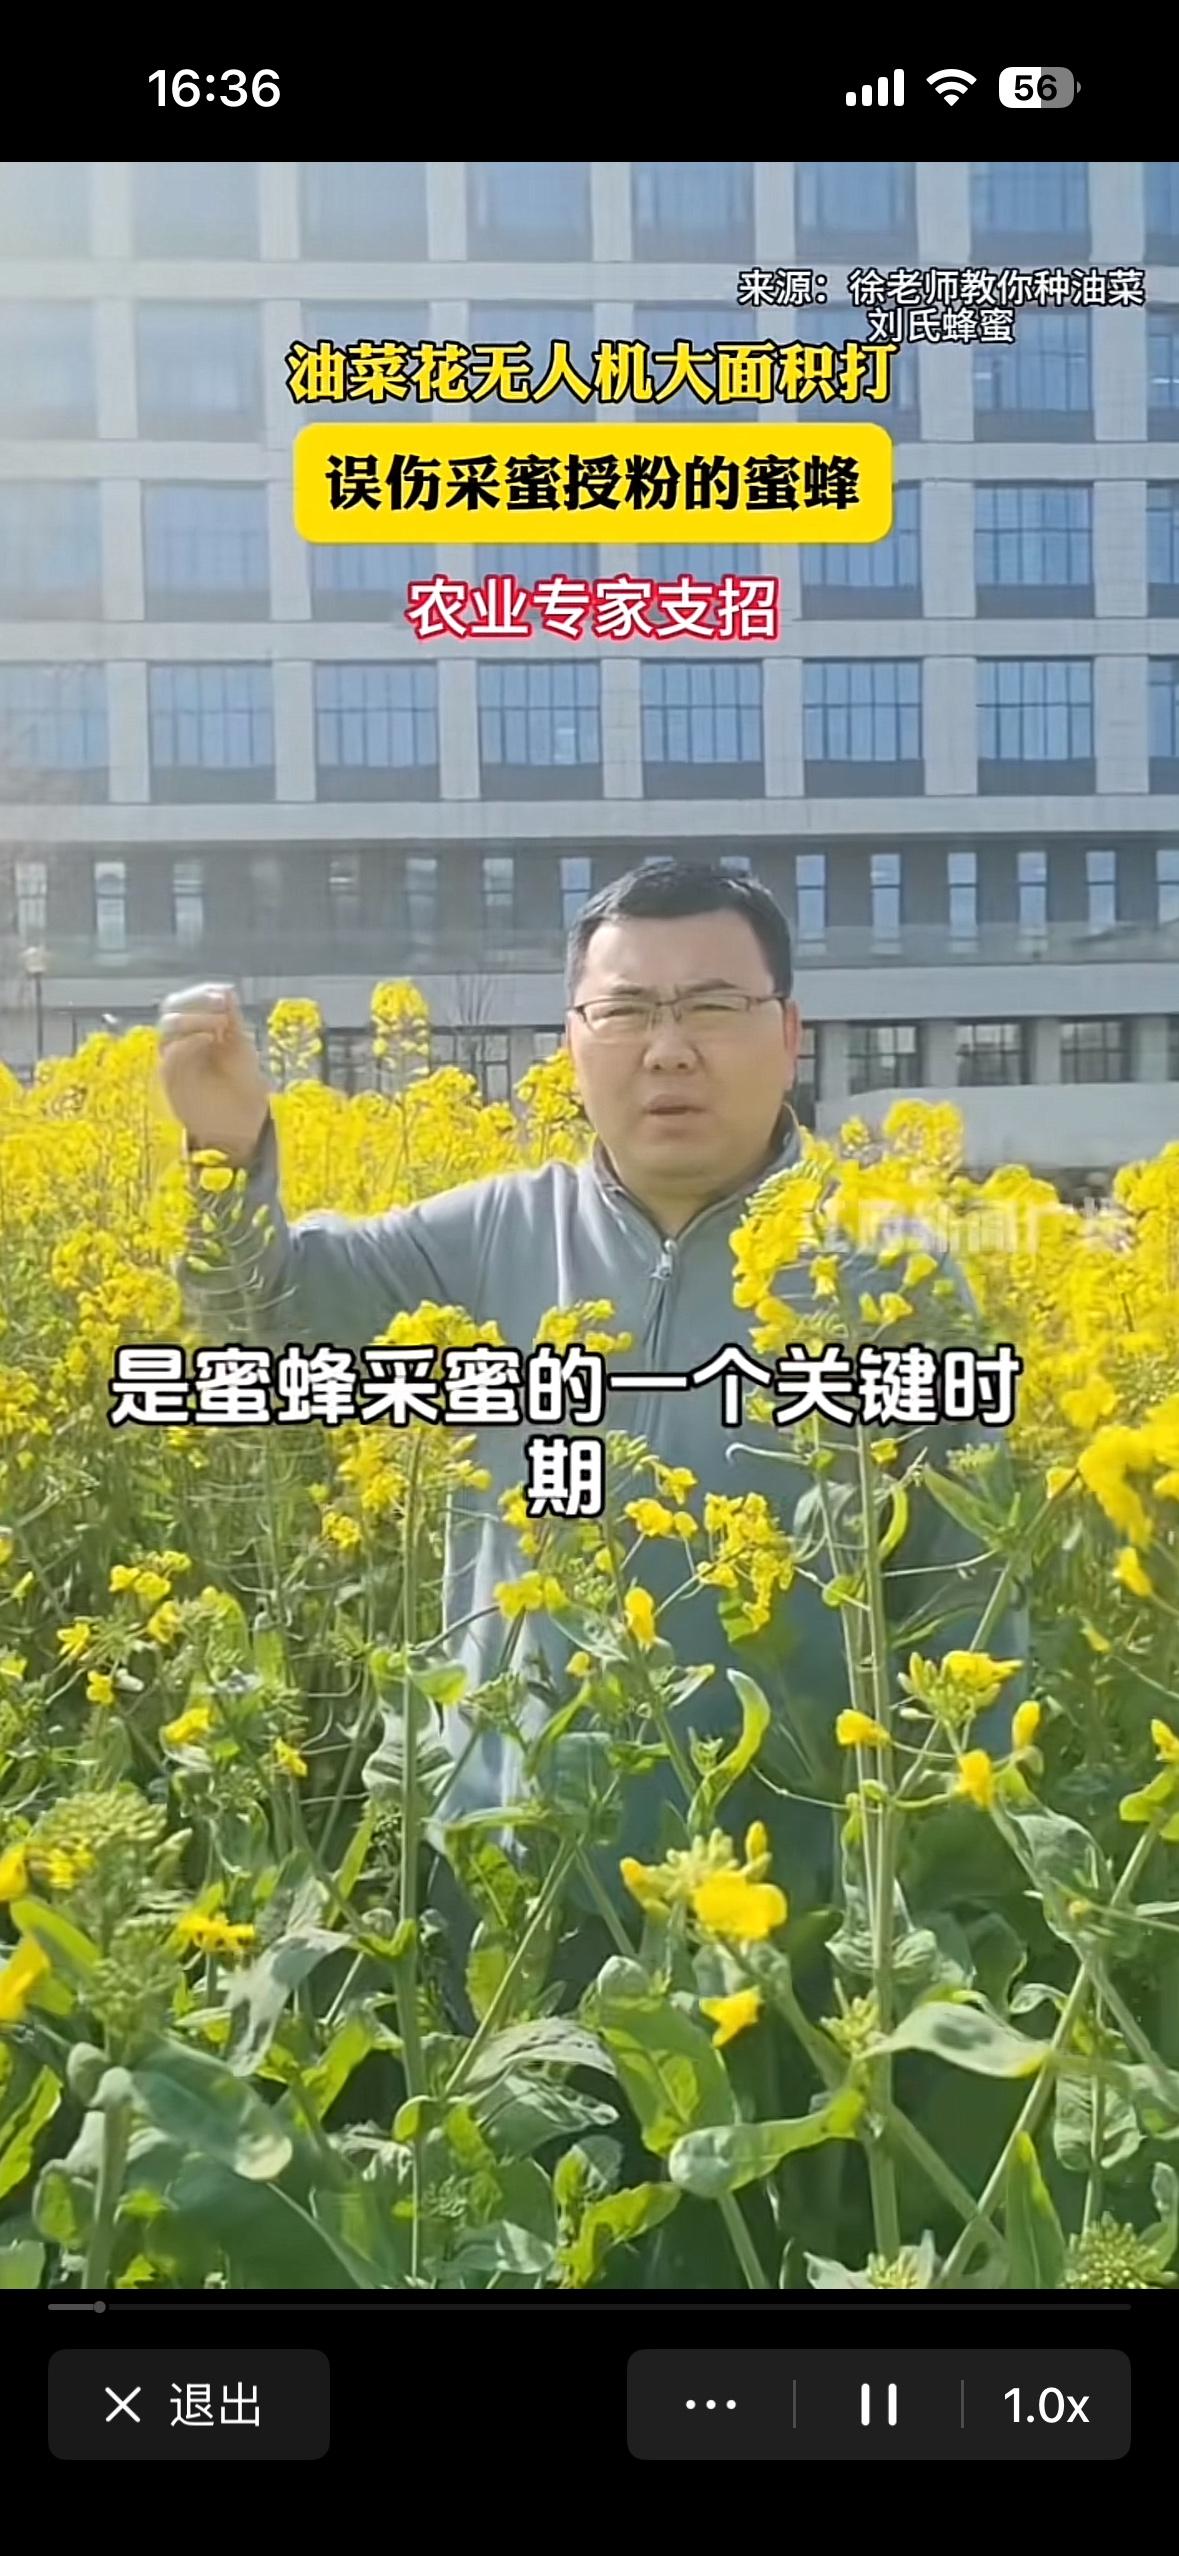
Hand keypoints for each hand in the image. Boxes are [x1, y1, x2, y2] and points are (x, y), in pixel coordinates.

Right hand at [157, 984, 271, 1167]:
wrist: (240, 1121)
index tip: (222, 994)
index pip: (187, 1000)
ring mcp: (174, 1057)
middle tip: (220, 1006)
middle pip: (172, 1008)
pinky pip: (169, 1052)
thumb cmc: (241, 1083)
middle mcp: (181, 1038)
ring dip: (192, 1018)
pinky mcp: (170, 1077)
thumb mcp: (241, 1045)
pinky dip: (187, 1041)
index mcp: (198, 1026)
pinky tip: (206, 1040)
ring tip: (218, 1025)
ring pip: (167, 1026)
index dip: (201, 993)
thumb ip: (231, 1019)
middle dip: (195, 1002)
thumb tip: (226, 990)